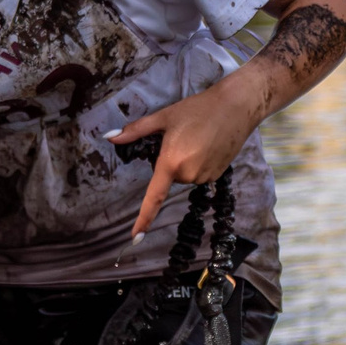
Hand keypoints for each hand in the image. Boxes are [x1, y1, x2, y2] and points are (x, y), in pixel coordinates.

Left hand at [109, 80, 259, 238]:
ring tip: (197, 138)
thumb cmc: (197, 109)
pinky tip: (208, 144)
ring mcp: (205, 177)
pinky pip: (199, 175)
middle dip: (170, 162)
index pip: (154, 197)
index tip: (135, 237)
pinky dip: (199, 163)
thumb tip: (109, 137)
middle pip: (170, 178)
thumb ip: (135, 131)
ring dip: (186, 163)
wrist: (236, 107)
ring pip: (185, 176)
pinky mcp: (217, 176)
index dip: (144, 219)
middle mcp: (188, 175)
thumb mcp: (163, 117)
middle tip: (182, 138)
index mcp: (171, 162)